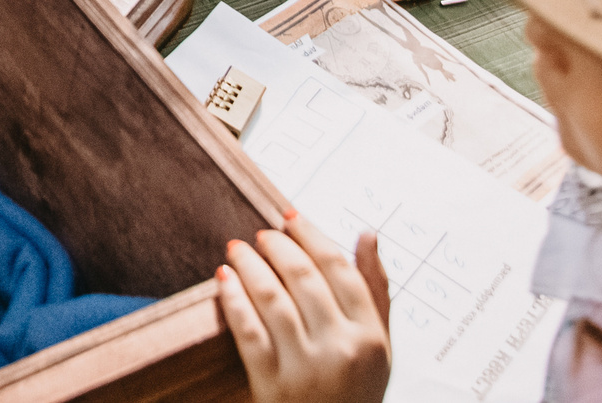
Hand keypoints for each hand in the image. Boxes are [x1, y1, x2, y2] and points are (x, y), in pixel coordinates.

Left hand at [219, 217, 390, 402]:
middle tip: (262, 234)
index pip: (339, 270)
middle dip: (278, 247)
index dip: (312, 236)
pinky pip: (247, 329)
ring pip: (271, 298)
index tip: (291, 216)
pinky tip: (223, 278)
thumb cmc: (355, 388)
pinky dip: (233, 298)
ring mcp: (304, 367)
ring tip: (237, 249)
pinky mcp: (271, 383)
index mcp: (369, 336)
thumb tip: (368, 234)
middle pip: (303, 278)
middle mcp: (339, 349)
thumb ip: (375, 291)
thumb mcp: (378, 346)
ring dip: (250, 265)